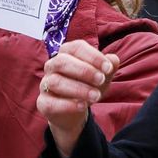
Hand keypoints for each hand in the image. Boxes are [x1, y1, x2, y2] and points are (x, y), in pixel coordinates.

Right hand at [38, 40, 119, 157]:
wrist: (76, 110)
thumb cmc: (88, 86)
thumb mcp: (102, 77)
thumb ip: (108, 67)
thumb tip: (114, 59)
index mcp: (67, 53)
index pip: (76, 47)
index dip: (93, 56)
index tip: (108, 68)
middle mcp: (52, 66)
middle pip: (62, 61)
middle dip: (84, 70)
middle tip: (101, 80)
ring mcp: (45, 84)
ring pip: (56, 82)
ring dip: (78, 89)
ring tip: (96, 96)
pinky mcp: (43, 102)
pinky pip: (51, 102)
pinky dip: (68, 104)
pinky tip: (83, 106)